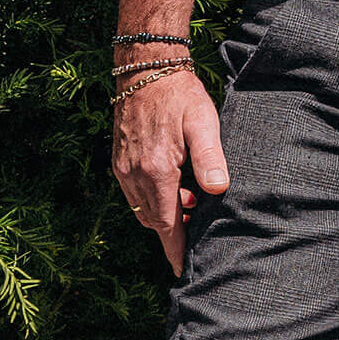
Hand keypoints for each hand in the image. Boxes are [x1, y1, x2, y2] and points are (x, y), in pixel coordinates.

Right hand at [111, 69, 229, 272]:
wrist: (145, 69)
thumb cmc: (180, 94)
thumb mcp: (203, 123)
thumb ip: (210, 159)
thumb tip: (218, 192)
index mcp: (157, 171)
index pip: (166, 224)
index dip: (176, 249)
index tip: (184, 270)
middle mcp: (134, 174)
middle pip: (153, 220)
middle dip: (173, 231)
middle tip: (198, 228)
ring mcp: (123, 168)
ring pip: (142, 208)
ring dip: (164, 213)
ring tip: (191, 202)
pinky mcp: (119, 159)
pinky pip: (133, 193)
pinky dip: (152, 198)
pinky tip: (173, 184)